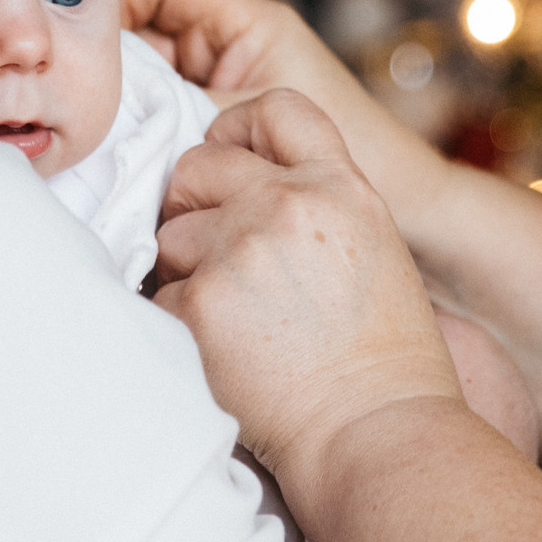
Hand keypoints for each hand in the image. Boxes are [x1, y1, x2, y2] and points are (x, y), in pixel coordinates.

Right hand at [122, 0, 453, 232]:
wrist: (411, 209)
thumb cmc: (357, 152)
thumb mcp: (256, 119)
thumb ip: (181, 106)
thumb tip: (105, 107)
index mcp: (247, 23)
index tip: (90, 38)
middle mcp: (228, 47)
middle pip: (142, 29)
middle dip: (108, 58)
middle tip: (78, 97)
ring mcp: (218, 90)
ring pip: (143, 79)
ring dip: (119, 105)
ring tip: (94, 137)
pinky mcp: (214, 135)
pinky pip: (159, 122)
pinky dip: (138, 140)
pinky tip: (122, 168)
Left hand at [152, 89, 462, 489]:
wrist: (378, 433)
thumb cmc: (385, 362)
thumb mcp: (376, 251)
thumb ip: (318, 207)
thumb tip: (251, 193)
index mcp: (340, 185)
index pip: (275, 108)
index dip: (238, 129)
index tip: (227, 158)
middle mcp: (289, 204)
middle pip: (198, 165)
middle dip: (192, 206)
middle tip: (215, 258)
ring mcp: (240, 249)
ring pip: (168, 233)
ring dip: (183, 270)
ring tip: (230, 320)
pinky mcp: (199, 302)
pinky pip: (156, 294)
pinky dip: (176, 324)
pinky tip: (219, 353)